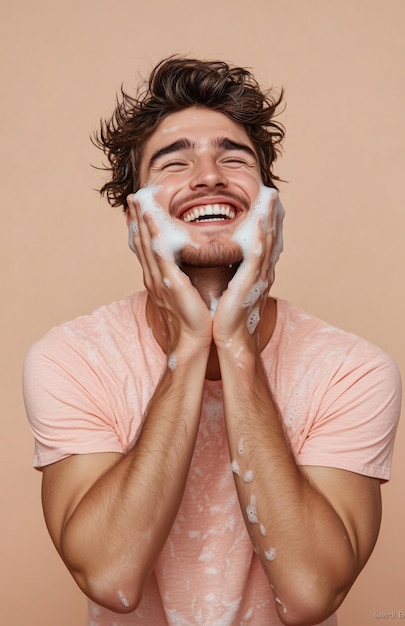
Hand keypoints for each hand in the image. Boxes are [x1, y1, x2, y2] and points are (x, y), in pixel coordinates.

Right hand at [127, 194, 212, 351]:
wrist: (193, 340)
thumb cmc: (194, 320)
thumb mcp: (184, 294)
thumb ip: (181, 278)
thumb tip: (186, 267)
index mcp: (158, 279)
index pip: (147, 248)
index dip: (142, 228)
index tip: (140, 208)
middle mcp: (154, 277)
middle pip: (142, 242)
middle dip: (137, 218)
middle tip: (134, 197)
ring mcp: (159, 280)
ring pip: (147, 244)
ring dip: (142, 221)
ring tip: (139, 200)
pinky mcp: (169, 282)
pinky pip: (159, 254)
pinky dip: (153, 234)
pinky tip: (150, 219)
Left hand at [212, 193, 275, 349]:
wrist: (229, 339)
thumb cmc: (227, 316)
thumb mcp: (231, 288)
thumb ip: (231, 272)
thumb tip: (225, 260)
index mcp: (256, 272)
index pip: (262, 241)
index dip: (266, 220)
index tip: (265, 201)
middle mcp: (262, 271)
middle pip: (269, 237)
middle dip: (271, 213)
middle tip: (271, 192)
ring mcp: (259, 276)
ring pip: (266, 241)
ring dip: (268, 217)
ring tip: (269, 196)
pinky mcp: (251, 282)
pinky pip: (256, 253)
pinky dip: (260, 234)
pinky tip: (260, 218)